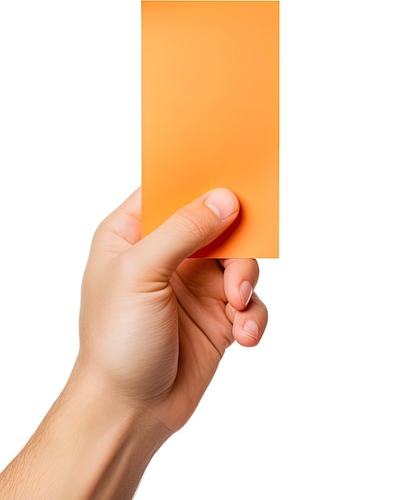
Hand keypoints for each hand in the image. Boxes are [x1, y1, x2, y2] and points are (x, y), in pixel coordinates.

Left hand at [76, 187, 267, 431]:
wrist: (130, 412)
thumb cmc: (117, 340)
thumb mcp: (140, 274)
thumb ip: (182, 230)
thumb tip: (225, 198)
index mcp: (133, 234)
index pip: (168, 190)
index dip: (200, 179)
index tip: (233, 172)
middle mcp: (165, 254)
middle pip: (215, 222)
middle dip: (236, 236)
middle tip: (244, 247)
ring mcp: (193, 285)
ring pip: (239, 259)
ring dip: (246, 279)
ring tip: (236, 304)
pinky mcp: (217, 316)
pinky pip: (249, 301)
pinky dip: (252, 314)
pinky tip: (243, 335)